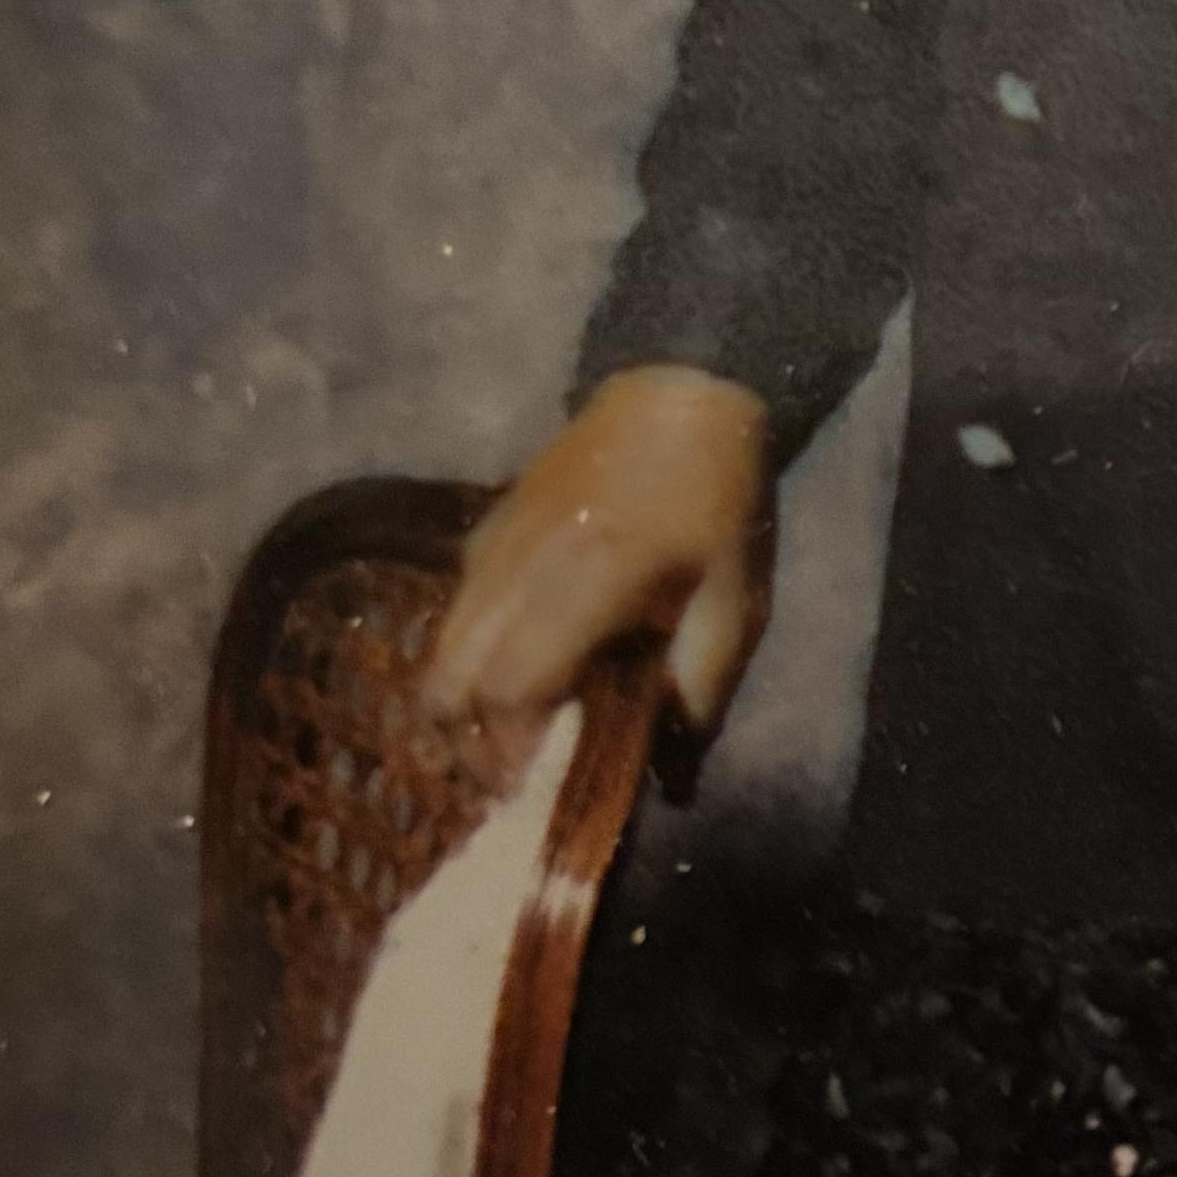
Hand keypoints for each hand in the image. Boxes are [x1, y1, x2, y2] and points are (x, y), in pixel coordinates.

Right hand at [425, 364, 773, 744]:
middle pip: (451, 672)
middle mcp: (522, 560)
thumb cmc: (719, 503)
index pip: (510, 683)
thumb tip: (673, 783)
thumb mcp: (735, 602)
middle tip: (518, 759)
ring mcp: (493, 539)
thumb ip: (701, 690)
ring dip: (463, 690)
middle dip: (472, 730)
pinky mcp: (485, 525)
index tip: (538, 779)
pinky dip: (467, 645)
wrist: (681, 393)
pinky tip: (513, 658)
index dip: (513, 743)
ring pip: (440, 640)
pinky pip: (455, 604)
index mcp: (590, 577)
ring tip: (512, 718)